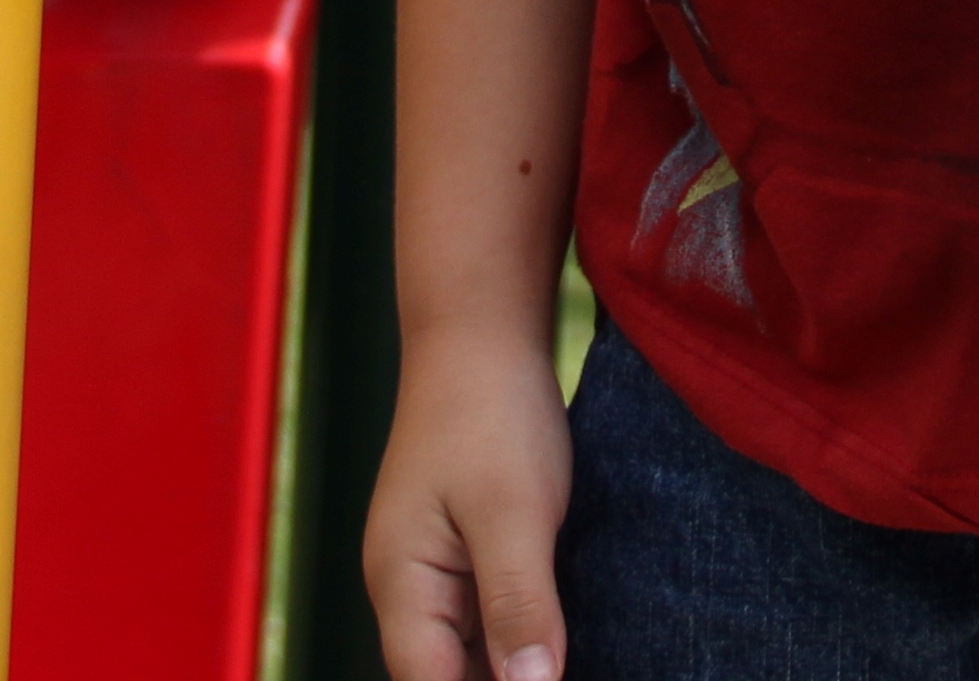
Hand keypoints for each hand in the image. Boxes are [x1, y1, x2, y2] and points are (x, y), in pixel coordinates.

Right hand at [364, 328, 576, 680]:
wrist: (481, 333)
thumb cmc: (490, 412)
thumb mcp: (512, 511)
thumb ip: (519, 603)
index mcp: (402, 586)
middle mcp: (410, 592)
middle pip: (449, 679)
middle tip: (572, 671)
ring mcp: (438, 574)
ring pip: (474, 656)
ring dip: (517, 667)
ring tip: (576, 662)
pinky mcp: (469, 555)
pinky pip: (493, 622)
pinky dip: (525, 639)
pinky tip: (573, 647)